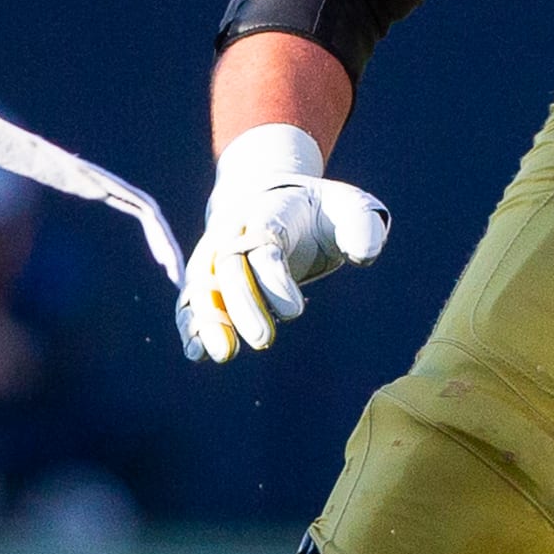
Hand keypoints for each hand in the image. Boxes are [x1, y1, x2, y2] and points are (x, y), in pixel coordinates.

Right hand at [176, 124, 388, 363]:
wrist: (271, 199)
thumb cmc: (318, 212)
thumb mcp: (350, 205)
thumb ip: (362, 226)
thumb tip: (363, 255)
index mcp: (267, 213)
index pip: (262, 245)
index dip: (273, 279)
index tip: (295, 312)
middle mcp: (232, 233)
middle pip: (227, 267)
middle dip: (242, 305)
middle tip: (264, 341)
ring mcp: (214, 255)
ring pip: (202, 286)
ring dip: (209, 321)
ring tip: (225, 354)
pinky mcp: (206, 279)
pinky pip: (191, 301)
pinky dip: (191, 326)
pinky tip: (198, 354)